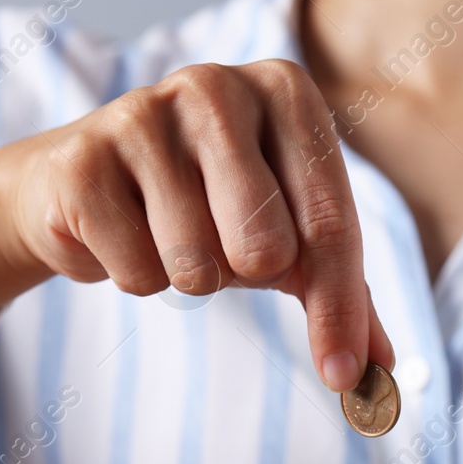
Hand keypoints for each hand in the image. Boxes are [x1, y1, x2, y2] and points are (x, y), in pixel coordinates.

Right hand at [0, 59, 392, 390]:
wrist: (80, 184)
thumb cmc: (206, 203)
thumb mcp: (287, 237)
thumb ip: (341, 296)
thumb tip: (382, 371)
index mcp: (287, 92)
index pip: (332, 222)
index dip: (339, 310)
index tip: (343, 377)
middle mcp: (218, 86)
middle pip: (267, 247)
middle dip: (245, 275)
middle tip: (220, 245)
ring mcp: (143, 114)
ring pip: (197, 265)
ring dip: (186, 274)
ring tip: (165, 232)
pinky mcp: (84, 159)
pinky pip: (136, 272)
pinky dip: (133, 274)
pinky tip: (120, 230)